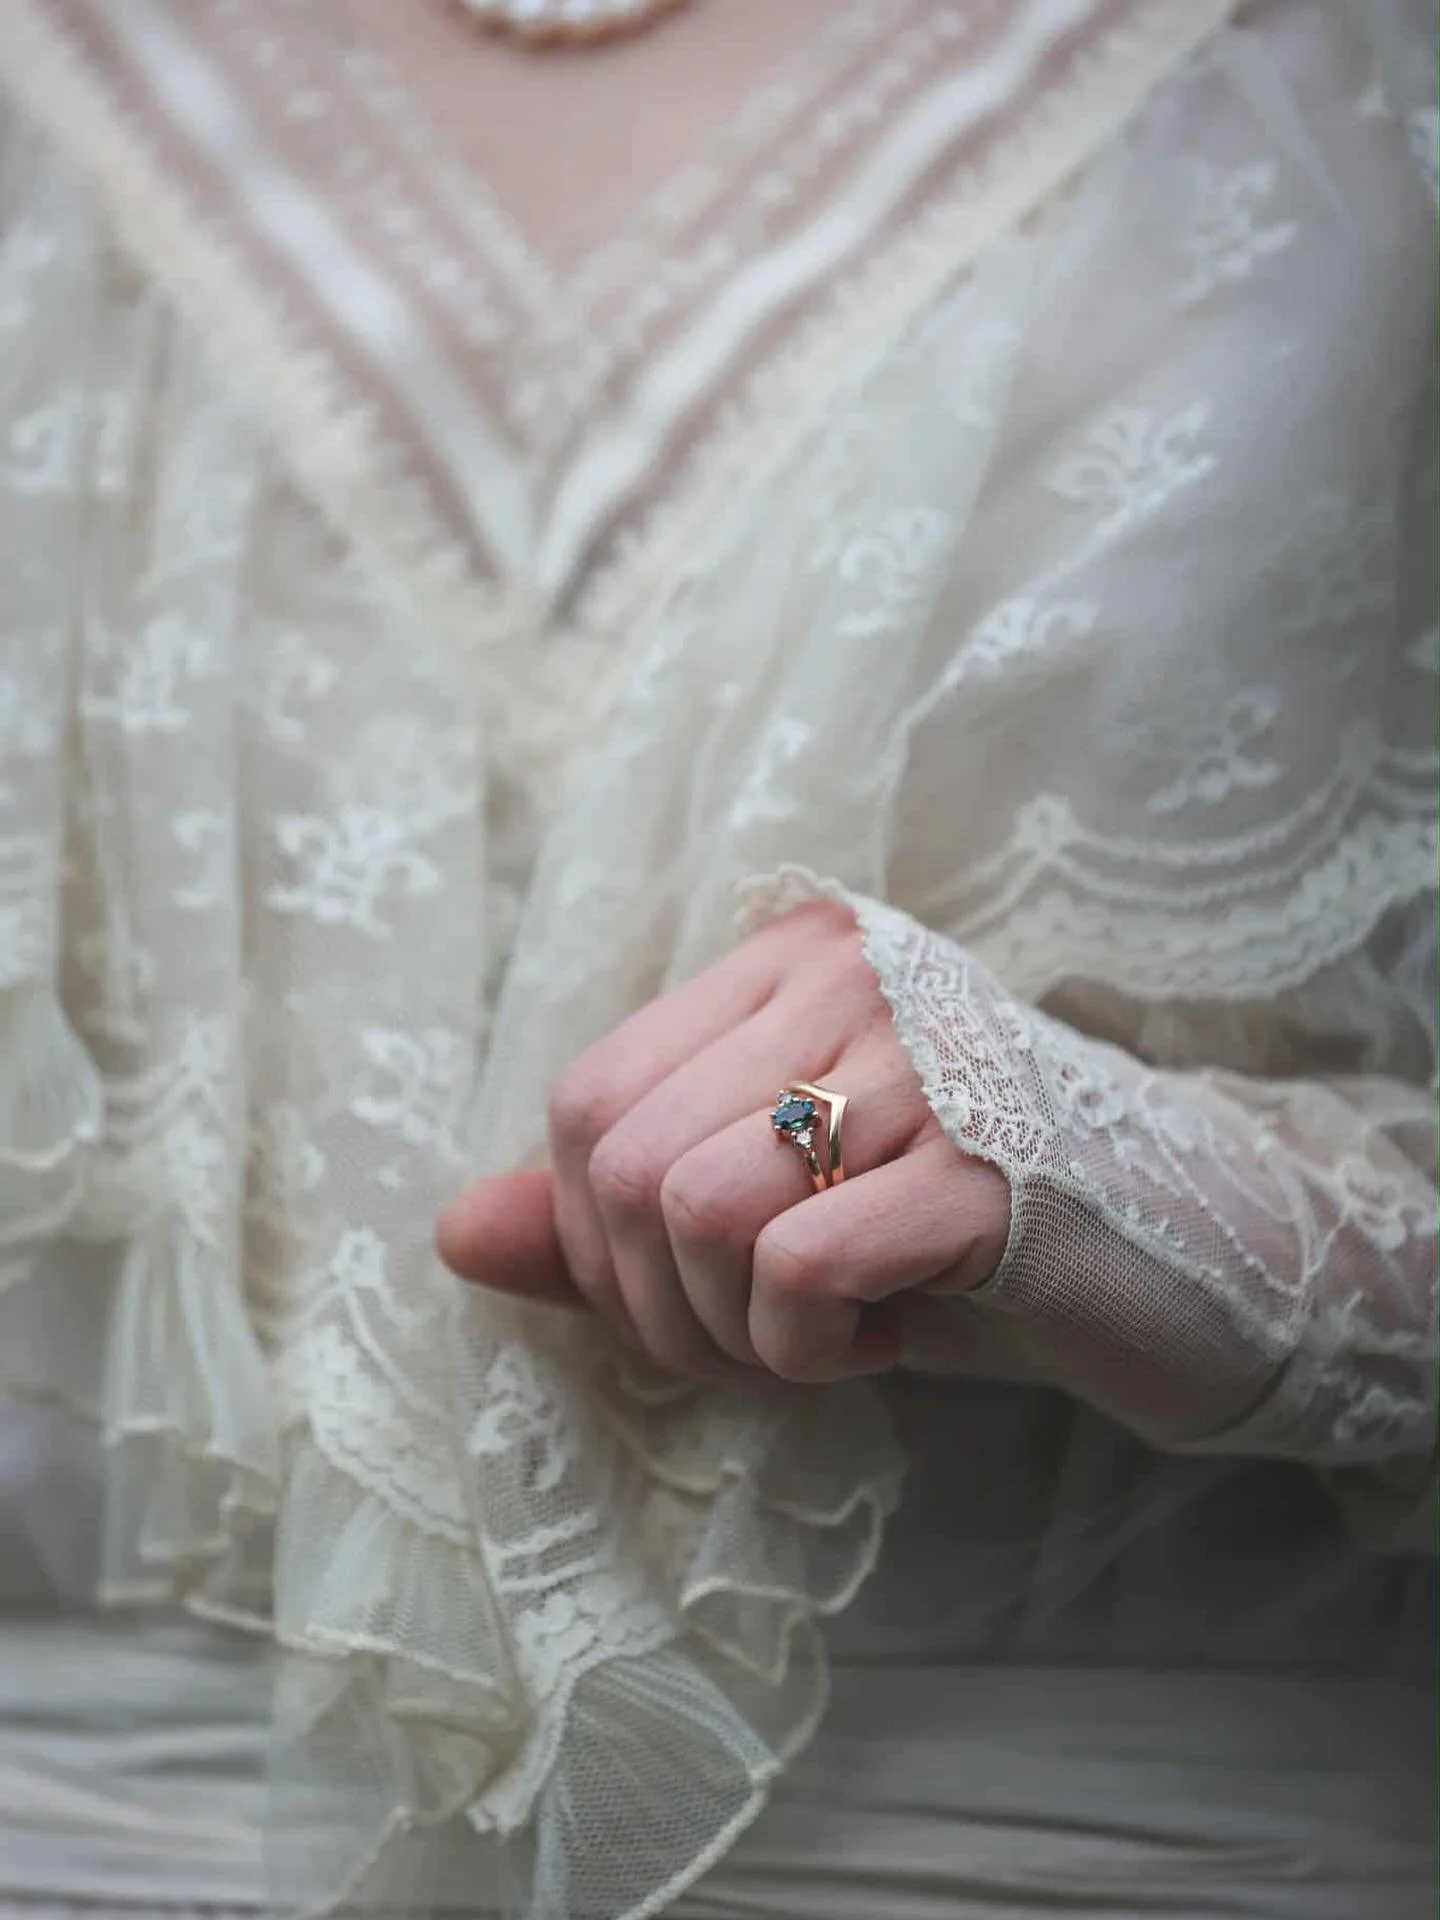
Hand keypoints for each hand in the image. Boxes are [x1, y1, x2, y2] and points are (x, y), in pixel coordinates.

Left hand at [436, 901, 1010, 1385]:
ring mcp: (921, 1057)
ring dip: (731, 1332)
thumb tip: (450, 1234)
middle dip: (658, 1306)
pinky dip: (806, 1348)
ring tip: (824, 1337)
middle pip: (624, 1160)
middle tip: (762, 1341)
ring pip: (693, 1210)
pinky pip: (796, 1266)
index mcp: (789, 957)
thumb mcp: (775, 1209)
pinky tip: (887, 1337)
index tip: (696, 1298)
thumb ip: (616, 1216)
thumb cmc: (960, 1233)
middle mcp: (847, 973)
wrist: (1188, 1260)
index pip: (588, 1098)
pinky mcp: (983, 1165)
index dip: (598, 1240)